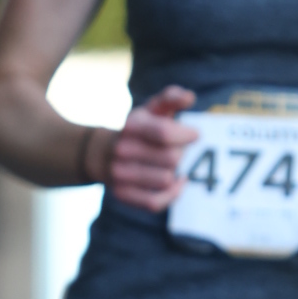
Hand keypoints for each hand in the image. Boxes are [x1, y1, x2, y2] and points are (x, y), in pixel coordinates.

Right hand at [88, 85, 197, 211]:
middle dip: (180, 153)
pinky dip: (171, 194)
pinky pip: (156, 202)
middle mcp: (121, 150)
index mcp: (131, 126)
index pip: (165, 133)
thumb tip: (189, 97)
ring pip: (165, 180)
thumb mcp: (151, 110)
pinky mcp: (122, 194)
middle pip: (171, 158)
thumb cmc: (138, 130)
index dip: (186, 134)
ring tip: (168, 164)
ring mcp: (120, 174)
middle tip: (175, 150)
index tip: (195, 134)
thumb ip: (171, 98)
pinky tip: (176, 183)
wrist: (103, 154)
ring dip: (174, 173)